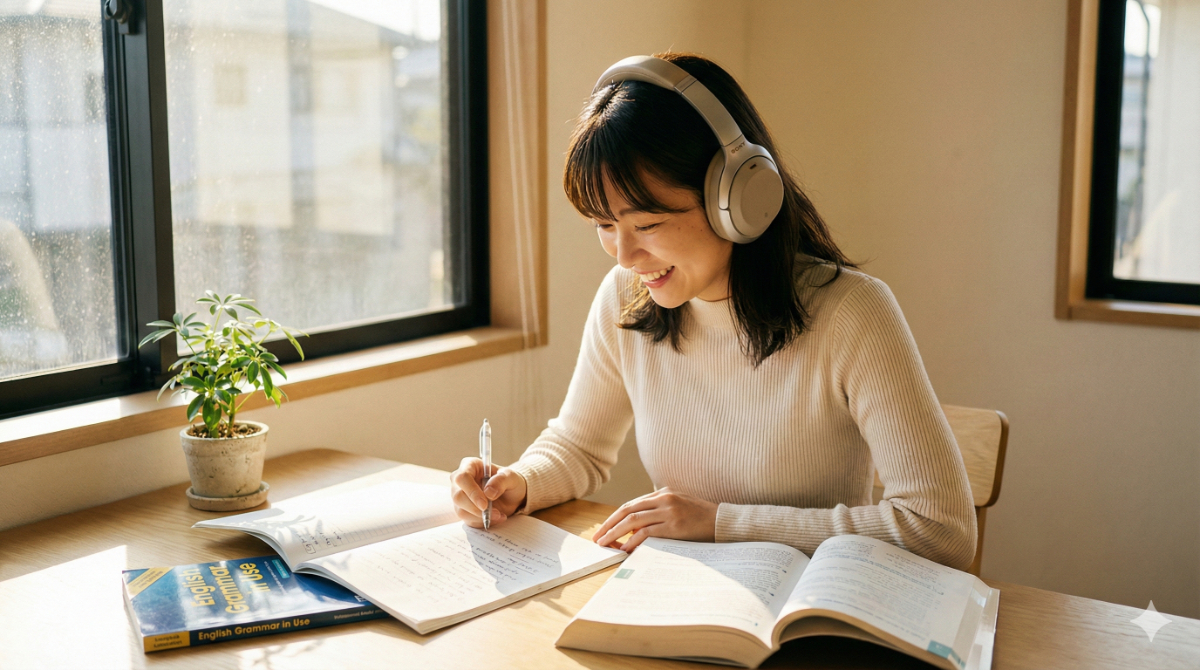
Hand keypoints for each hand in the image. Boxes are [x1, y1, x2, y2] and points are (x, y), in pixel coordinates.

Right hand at [450, 457, 527, 528]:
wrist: (511, 495)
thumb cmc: (509, 481)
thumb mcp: (511, 477)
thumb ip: (501, 480)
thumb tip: (488, 492)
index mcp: (470, 466)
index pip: (462, 477)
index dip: (472, 492)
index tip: (485, 504)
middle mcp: (461, 480)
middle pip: (458, 496)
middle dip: (476, 508)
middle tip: (496, 513)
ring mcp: (460, 496)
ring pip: (461, 510)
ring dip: (481, 517)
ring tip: (499, 515)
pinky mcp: (463, 509)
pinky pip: (467, 519)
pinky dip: (482, 522)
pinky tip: (495, 518)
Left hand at [592, 488, 717, 551]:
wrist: (724, 522)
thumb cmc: (701, 519)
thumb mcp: (679, 507)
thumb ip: (660, 511)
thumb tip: (636, 528)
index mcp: (663, 493)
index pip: (631, 504)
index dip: (614, 518)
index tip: (603, 529)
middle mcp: (664, 499)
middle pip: (627, 510)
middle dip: (609, 525)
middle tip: (598, 538)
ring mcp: (669, 512)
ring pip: (633, 521)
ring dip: (615, 533)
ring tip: (606, 544)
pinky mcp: (675, 526)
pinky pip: (647, 533)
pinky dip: (633, 541)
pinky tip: (626, 549)